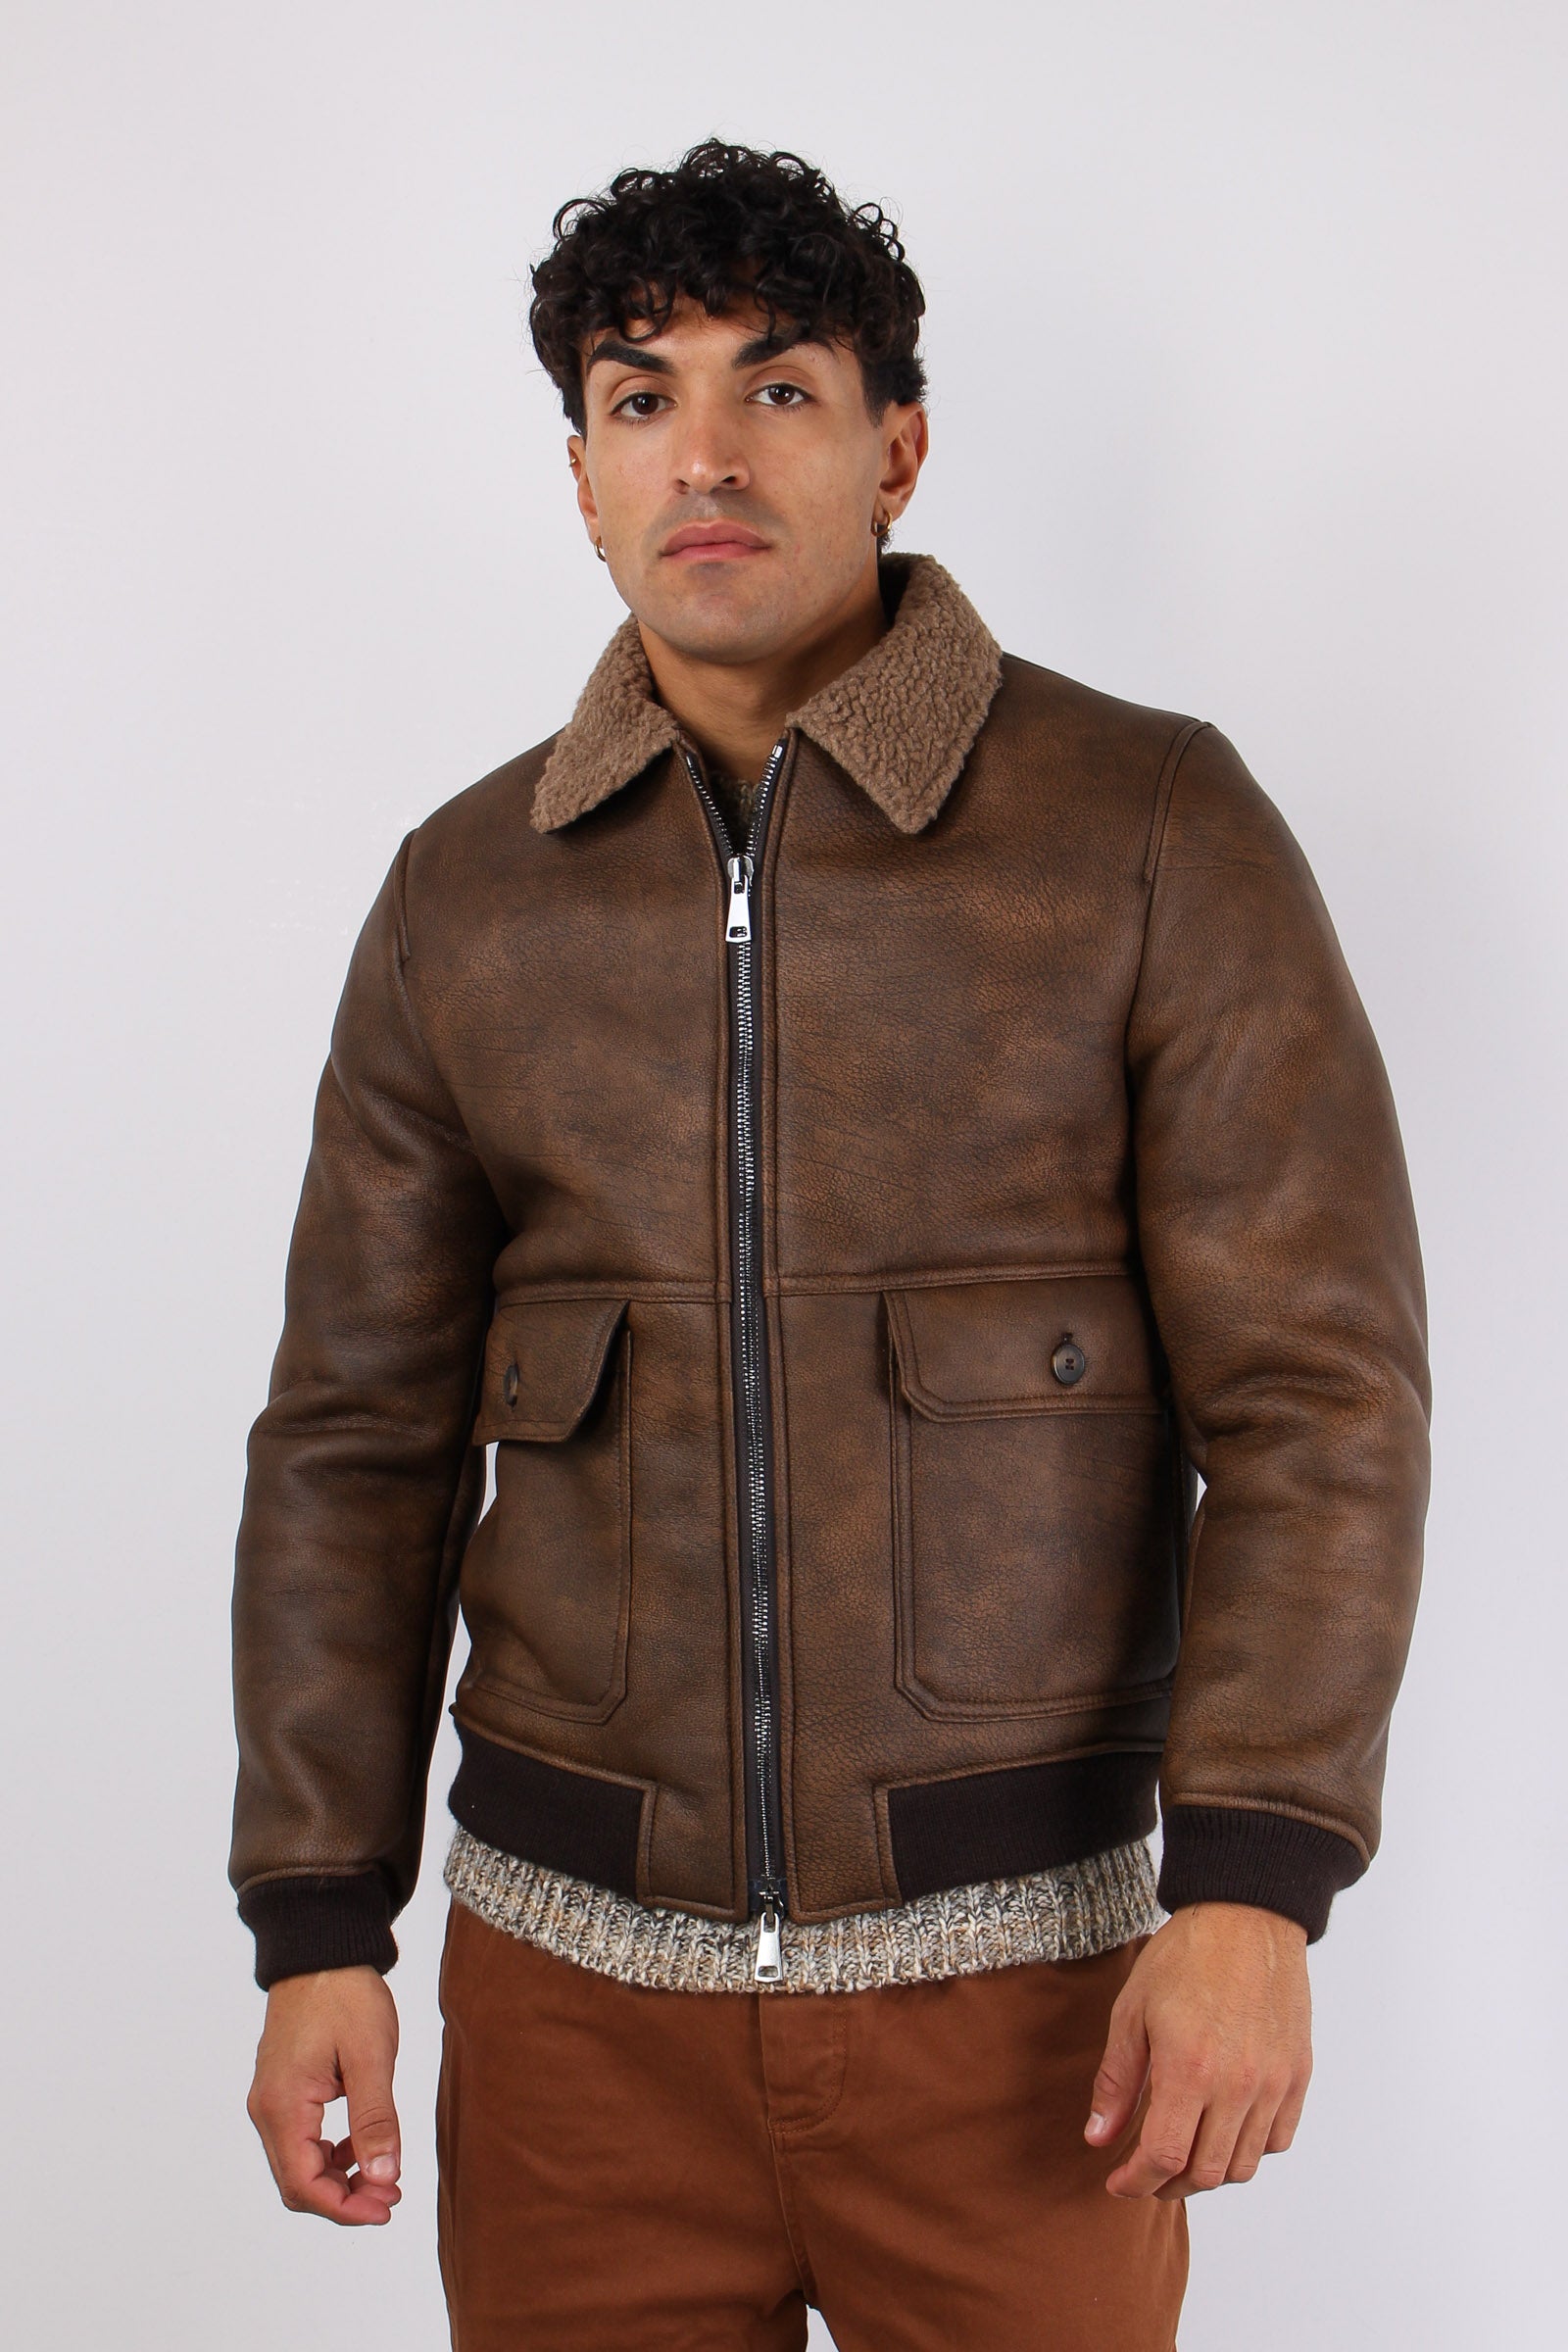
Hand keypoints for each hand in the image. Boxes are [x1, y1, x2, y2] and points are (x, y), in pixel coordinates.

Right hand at [246, 1965, 402, 2223]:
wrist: (322, 1949)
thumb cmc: (345, 1995)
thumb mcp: (371, 2057)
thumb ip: (375, 2121)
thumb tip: (381, 2176)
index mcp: (283, 2105)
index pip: (304, 2184)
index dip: (345, 2209)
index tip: (386, 2207)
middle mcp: (266, 2109)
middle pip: (297, 2182)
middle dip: (343, 2199)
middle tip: (390, 2194)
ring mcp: (270, 2099)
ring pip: (297, 2164)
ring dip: (338, 2179)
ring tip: (384, 2174)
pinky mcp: (282, 2089)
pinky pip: (299, 2140)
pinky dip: (329, 2154)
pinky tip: (361, 2145)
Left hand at [1085, 1902, 1311, 2198]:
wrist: (1246, 1917)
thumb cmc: (1184, 1957)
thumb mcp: (1132, 2012)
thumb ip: (1116, 2082)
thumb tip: (1098, 2138)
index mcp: (1190, 2070)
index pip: (1164, 2158)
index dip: (1136, 2182)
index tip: (1118, 2182)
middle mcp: (1239, 2086)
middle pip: (1204, 2174)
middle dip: (1167, 2184)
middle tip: (1145, 2173)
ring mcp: (1275, 2084)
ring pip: (1242, 2166)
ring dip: (1207, 2174)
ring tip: (1181, 2155)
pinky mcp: (1298, 2075)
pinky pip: (1277, 2140)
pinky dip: (1248, 2151)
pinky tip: (1223, 2132)